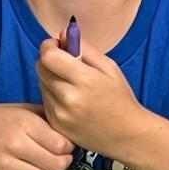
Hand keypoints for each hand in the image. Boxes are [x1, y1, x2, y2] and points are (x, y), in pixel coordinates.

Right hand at [0, 102, 74, 169]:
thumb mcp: (19, 108)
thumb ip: (45, 118)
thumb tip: (71, 132)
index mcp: (24, 122)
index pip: (61, 145)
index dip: (68, 148)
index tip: (65, 146)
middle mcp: (15, 143)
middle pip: (56, 165)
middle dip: (63, 164)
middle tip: (60, 159)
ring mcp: (4, 164)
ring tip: (47, 168)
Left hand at [36, 34, 146, 157]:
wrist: (127, 135)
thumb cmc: (120, 99)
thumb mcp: (109, 68)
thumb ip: (85, 48)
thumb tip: (62, 33)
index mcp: (85, 80)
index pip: (49, 56)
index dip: (49, 46)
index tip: (57, 45)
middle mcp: (69, 99)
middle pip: (41, 68)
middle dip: (49, 60)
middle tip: (65, 63)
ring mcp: (60, 115)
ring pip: (41, 84)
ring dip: (51, 78)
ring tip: (71, 84)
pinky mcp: (56, 125)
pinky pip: (44, 101)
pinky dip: (53, 96)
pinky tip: (70, 100)